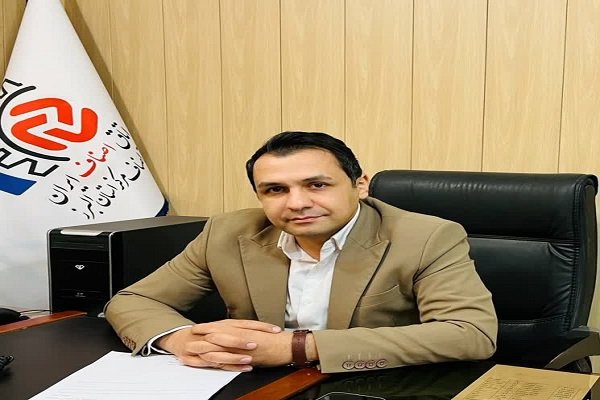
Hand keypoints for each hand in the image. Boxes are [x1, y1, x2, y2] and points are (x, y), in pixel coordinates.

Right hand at [157, 319, 289, 371]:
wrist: (181, 339)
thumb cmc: (206, 333)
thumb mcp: (225, 328)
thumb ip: (241, 329)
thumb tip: (263, 330)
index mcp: (226, 324)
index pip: (246, 323)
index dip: (261, 326)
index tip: (275, 330)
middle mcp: (218, 332)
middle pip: (233, 335)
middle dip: (244, 339)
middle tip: (258, 343)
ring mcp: (210, 345)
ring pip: (223, 350)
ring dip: (237, 355)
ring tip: (250, 360)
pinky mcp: (204, 357)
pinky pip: (218, 363)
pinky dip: (231, 366)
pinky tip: (243, 368)